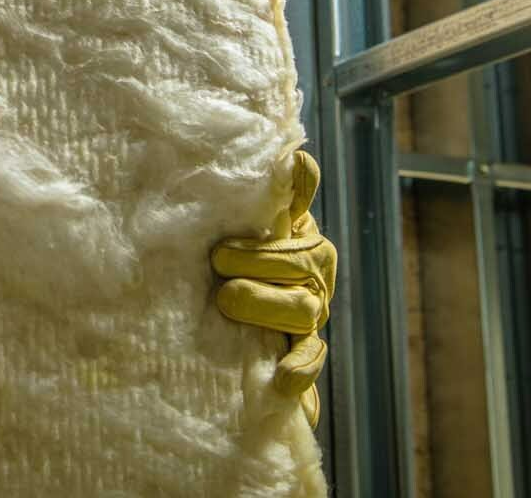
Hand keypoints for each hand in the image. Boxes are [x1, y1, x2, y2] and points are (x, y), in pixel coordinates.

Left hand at [211, 149, 336, 425]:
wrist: (235, 327)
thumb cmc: (232, 263)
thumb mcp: (233, 229)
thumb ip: (256, 198)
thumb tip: (283, 153)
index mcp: (295, 230)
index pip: (301, 204)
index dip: (298, 188)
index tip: (295, 163)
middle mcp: (312, 268)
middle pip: (298, 259)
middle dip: (258, 258)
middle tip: (218, 258)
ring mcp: (311, 309)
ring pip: (302, 306)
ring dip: (265, 302)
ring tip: (229, 299)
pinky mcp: (304, 350)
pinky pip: (310, 358)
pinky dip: (299, 367)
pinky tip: (284, 377)